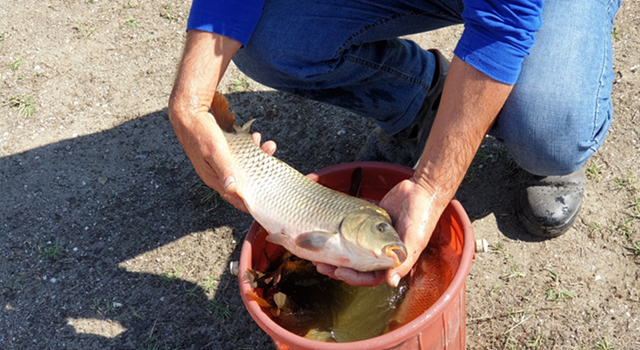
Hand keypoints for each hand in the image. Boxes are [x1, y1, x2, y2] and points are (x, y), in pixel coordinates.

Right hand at [168, 30, 276, 211]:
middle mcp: (215, 172)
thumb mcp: (214, 150)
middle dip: (259, 173)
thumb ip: (224, 169)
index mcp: (212, 177)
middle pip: (242, 180)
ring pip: (242, 165)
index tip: (266, 201)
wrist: (187, 110)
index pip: (234, 197)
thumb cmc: (199, 131)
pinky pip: (238, 154)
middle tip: (272, 161)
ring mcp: (218, 162)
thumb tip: (233, 189)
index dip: (249, 201)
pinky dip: (248, 148)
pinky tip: (254, 138)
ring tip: (266, 145)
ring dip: (255, 157)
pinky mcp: (220, 151)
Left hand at [315, 178, 440, 286]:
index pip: (369, 277)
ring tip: (318, 252)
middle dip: (337, 267)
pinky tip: (326, 232)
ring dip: (335, 252)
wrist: (422, 191)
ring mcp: (373, 238)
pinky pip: (351, 233)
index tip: (338, 271)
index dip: (353, 277)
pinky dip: (339, 234)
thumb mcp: (414, 241)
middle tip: (320, 265)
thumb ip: (403, 262)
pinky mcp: (368, 224)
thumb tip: (391, 282)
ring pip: (350, 250)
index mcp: (392, 261)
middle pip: (356, 266)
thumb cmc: (422, 218)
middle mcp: (381, 252)